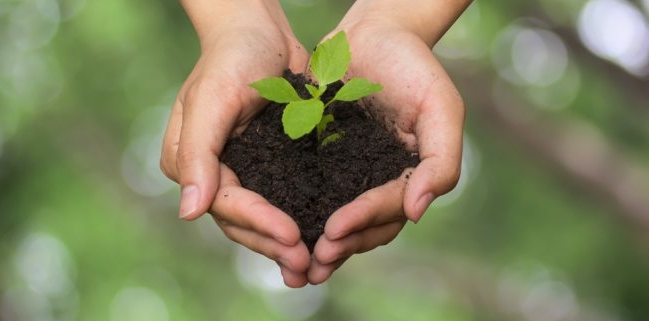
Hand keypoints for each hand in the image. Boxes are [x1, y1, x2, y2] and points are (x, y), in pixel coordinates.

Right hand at [160, 1, 310, 286]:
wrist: (261, 31)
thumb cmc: (232, 56)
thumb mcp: (213, 98)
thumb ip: (199, 154)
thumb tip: (189, 213)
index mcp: (190, 162)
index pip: (225, 204)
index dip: (258, 223)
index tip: (292, 236)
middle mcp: (214, 173)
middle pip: (243, 222)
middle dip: (275, 244)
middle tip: (308, 265)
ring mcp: (243, 172)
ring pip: (263, 220)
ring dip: (287, 244)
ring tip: (315, 265)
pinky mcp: (271, 167)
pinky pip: (283, 201)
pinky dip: (300, 221)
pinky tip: (321, 241)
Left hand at [308, 6, 465, 283]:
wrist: (375, 33)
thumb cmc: (414, 67)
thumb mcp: (441, 108)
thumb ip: (441, 161)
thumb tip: (418, 211)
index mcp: (409, 176)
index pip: (389, 209)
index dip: (363, 222)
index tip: (333, 232)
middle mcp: (380, 182)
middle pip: (364, 227)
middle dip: (340, 246)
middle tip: (312, 263)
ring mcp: (351, 174)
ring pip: (337, 219)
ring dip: (319, 244)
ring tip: (297, 264)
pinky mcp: (323, 160)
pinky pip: (311, 192)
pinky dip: (299, 213)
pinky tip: (278, 229)